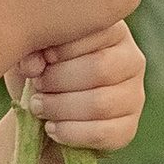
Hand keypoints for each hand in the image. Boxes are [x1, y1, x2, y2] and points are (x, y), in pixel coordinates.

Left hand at [8, 20, 146, 152]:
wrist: (40, 114)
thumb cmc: (37, 72)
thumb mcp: (29, 52)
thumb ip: (30, 48)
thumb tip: (34, 65)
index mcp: (112, 30)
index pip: (95, 32)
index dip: (61, 49)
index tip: (39, 59)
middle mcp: (131, 59)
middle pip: (99, 69)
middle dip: (58, 80)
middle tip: (37, 86)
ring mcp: (134, 96)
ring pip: (101, 103)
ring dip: (60, 107)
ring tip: (38, 107)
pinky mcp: (128, 128)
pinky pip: (104, 133)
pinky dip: (71, 132)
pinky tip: (51, 128)